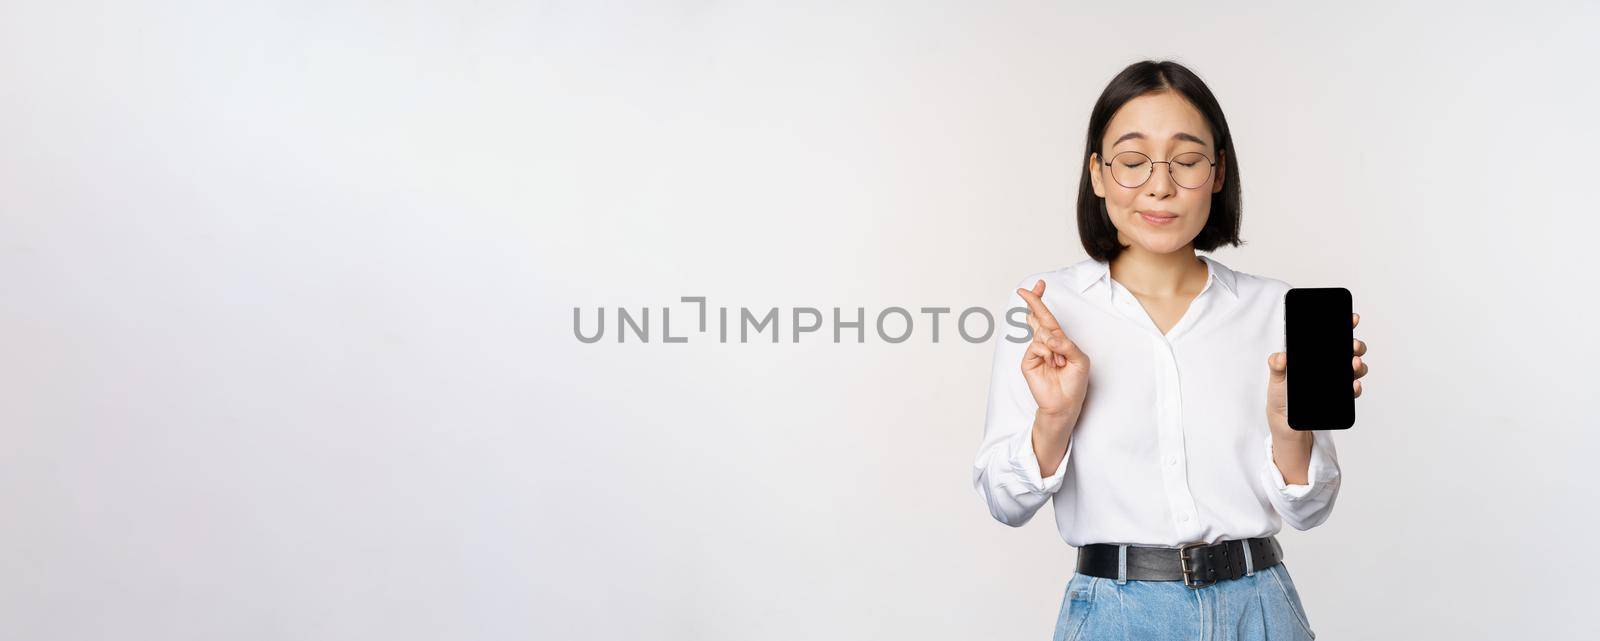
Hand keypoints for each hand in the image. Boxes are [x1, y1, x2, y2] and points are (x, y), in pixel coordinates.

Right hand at [1016, 280, 1091, 427]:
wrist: (1065, 404)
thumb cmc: (1074, 383)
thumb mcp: (1080, 360)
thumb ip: (1067, 345)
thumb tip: (1048, 337)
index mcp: (1058, 341)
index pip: (1048, 318)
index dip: (1041, 301)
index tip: (1038, 285)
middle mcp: (1046, 344)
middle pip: (1037, 318)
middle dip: (1033, 302)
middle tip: (1024, 290)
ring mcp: (1036, 352)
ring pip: (1042, 334)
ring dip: (1054, 347)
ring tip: (1060, 363)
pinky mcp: (1028, 361)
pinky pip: (1037, 346)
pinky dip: (1047, 352)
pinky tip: (1052, 363)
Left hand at [1267, 312, 1368, 430]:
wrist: (1287, 425)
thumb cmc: (1280, 398)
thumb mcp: (1276, 380)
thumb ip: (1276, 366)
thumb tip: (1281, 357)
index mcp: (1313, 357)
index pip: (1331, 338)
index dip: (1344, 326)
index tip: (1352, 319)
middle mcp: (1328, 366)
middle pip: (1348, 350)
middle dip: (1355, 345)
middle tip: (1353, 346)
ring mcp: (1336, 381)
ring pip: (1355, 367)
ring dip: (1359, 364)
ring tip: (1353, 365)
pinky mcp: (1340, 398)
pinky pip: (1353, 390)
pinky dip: (1356, 387)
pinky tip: (1353, 385)